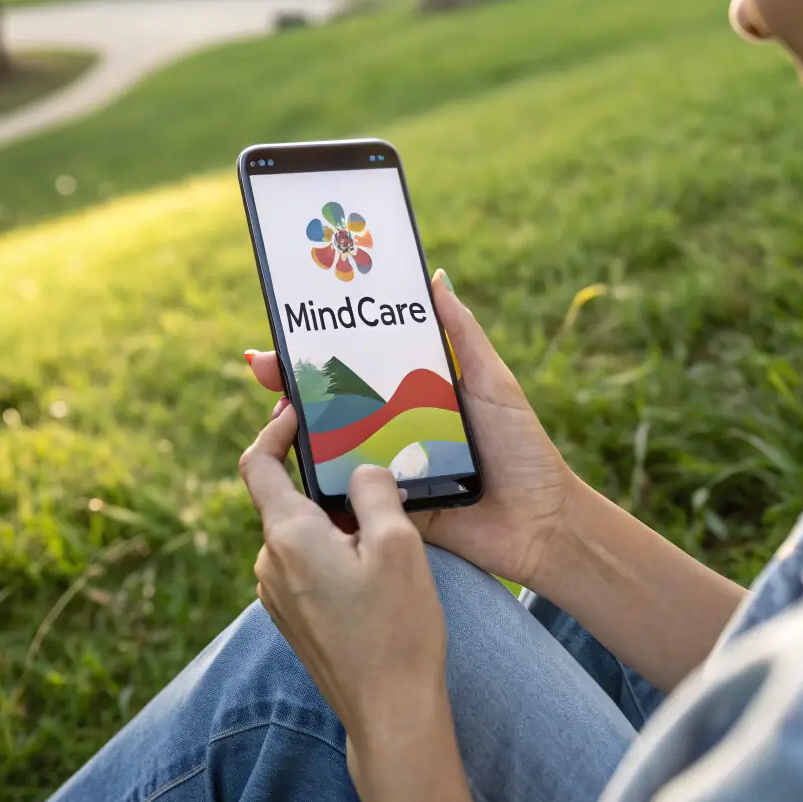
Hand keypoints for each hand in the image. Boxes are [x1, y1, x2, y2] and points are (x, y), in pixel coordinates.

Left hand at [239, 405, 449, 746]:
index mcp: (287, 536)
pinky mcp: (295, 617)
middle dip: (322, 476)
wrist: (391, 714)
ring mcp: (279, 594)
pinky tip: (375, 561)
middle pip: (285, 497)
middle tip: (367, 459)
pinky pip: (308, 563)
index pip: (257, 464)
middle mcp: (270, 563)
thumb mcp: (398, 544)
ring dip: (333, 516)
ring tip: (382, 514)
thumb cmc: (397, 630)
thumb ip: (374, 489)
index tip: (300, 411)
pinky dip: (334, 548)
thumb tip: (360, 470)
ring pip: (301, 532)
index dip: (274, 429)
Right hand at [246, 271, 574, 590]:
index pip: (360, 362)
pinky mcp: (386, 507)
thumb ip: (463, 335)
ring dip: (298, 429)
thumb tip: (435, 277)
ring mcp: (386, 467)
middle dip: (293, 383)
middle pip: (333, 401)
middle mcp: (394, 426)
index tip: (289, 328)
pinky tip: (295, 463)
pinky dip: (319, 480)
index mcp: (415, 392)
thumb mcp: (493, 383)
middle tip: (262, 367)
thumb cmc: (522, 449)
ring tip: (276, 410)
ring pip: (332, 444)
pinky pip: (347, 491)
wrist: (541, 524)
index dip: (323, 347)